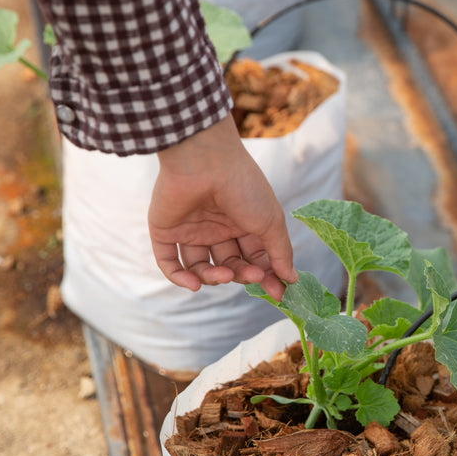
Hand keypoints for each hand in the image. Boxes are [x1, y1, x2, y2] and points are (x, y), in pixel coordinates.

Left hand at [149, 117, 297, 299]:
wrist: (205, 162)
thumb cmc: (244, 187)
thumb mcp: (270, 222)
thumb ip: (279, 253)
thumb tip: (291, 280)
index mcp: (243, 223)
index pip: (254, 257)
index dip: (265, 275)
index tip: (277, 293)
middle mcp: (217, 227)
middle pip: (229, 264)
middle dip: (241, 274)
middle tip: (251, 276)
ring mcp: (191, 229)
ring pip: (200, 267)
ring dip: (213, 277)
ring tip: (223, 274)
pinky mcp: (166, 230)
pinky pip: (169, 262)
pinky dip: (180, 278)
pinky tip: (194, 284)